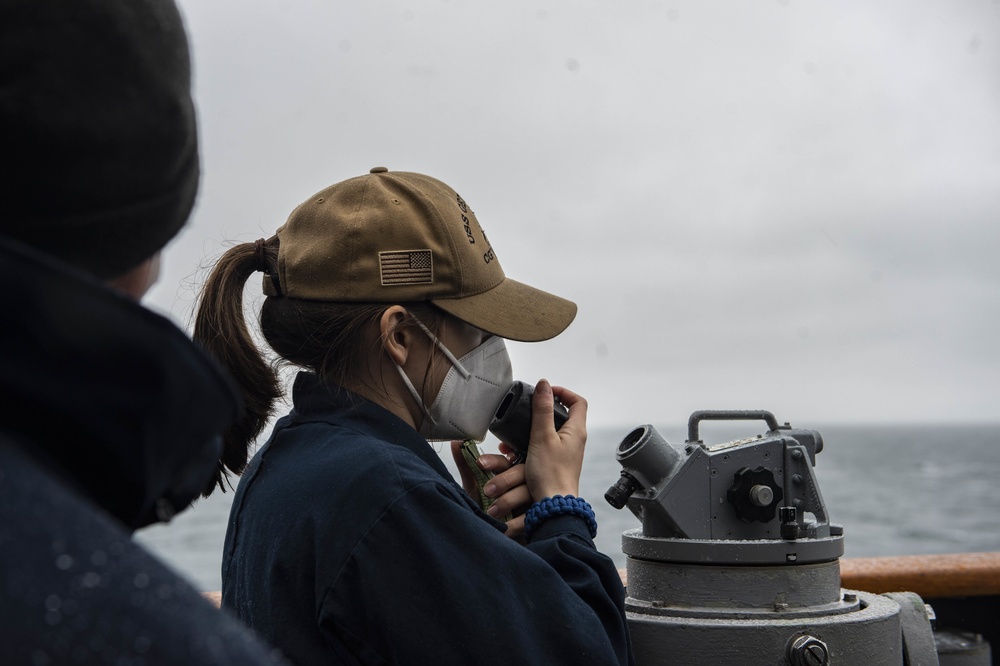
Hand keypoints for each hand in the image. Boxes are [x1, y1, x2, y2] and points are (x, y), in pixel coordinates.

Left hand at [449, 441, 531, 538]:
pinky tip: (503, 528)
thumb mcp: (474, 487)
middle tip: (487, 491)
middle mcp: (524, 482)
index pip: (505, 460)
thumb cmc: (486, 507)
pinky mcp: (536, 517)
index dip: (493, 461)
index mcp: (509, 472)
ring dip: (508, 500)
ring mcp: (533, 498)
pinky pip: (529, 517)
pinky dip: (515, 524)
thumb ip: (466, 465)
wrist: (492, 536)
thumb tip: (456, 443)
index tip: (479, 463)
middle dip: (503, 480)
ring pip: (527, 492)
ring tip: (492, 511)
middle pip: (521, 471)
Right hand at [523, 379, 586, 501]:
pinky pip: (542, 447)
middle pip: (562, 415)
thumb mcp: (542, 437)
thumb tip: (544, 385)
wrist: (552, 507)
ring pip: (549, 432)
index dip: (563, 392)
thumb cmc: (550, 474)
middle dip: (542, 410)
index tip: (545, 392)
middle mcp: (573, 441)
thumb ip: (542, 410)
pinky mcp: (554, 463)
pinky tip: (512, 450)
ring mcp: (564, 453)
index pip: (578, 402)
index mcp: (576, 431)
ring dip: (531, 429)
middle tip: (528, 410)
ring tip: (515, 432)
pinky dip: (528, 444)